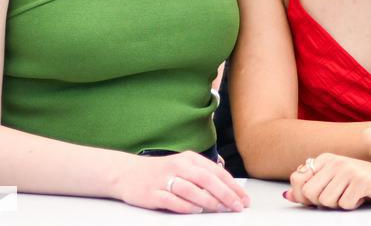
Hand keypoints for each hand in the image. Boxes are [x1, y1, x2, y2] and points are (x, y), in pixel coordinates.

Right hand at [113, 150, 249, 213]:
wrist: (127, 173)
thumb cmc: (160, 172)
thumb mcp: (183, 166)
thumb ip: (203, 175)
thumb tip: (228, 189)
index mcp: (189, 158)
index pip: (217, 172)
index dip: (232, 186)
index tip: (243, 199)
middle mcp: (178, 166)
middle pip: (207, 179)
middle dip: (225, 194)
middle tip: (236, 207)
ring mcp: (165, 179)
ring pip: (192, 190)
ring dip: (208, 201)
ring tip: (220, 210)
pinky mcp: (153, 193)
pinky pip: (173, 200)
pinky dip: (186, 206)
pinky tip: (196, 211)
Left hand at [286, 154, 370, 208]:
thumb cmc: (360, 184)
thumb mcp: (333, 183)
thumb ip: (310, 188)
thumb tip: (287, 196)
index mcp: (325, 159)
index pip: (296, 180)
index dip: (303, 196)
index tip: (318, 197)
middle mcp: (334, 161)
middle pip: (309, 194)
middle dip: (321, 202)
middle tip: (339, 197)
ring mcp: (348, 169)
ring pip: (325, 201)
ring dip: (339, 204)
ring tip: (351, 194)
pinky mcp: (361, 181)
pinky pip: (345, 204)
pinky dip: (353, 205)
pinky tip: (362, 195)